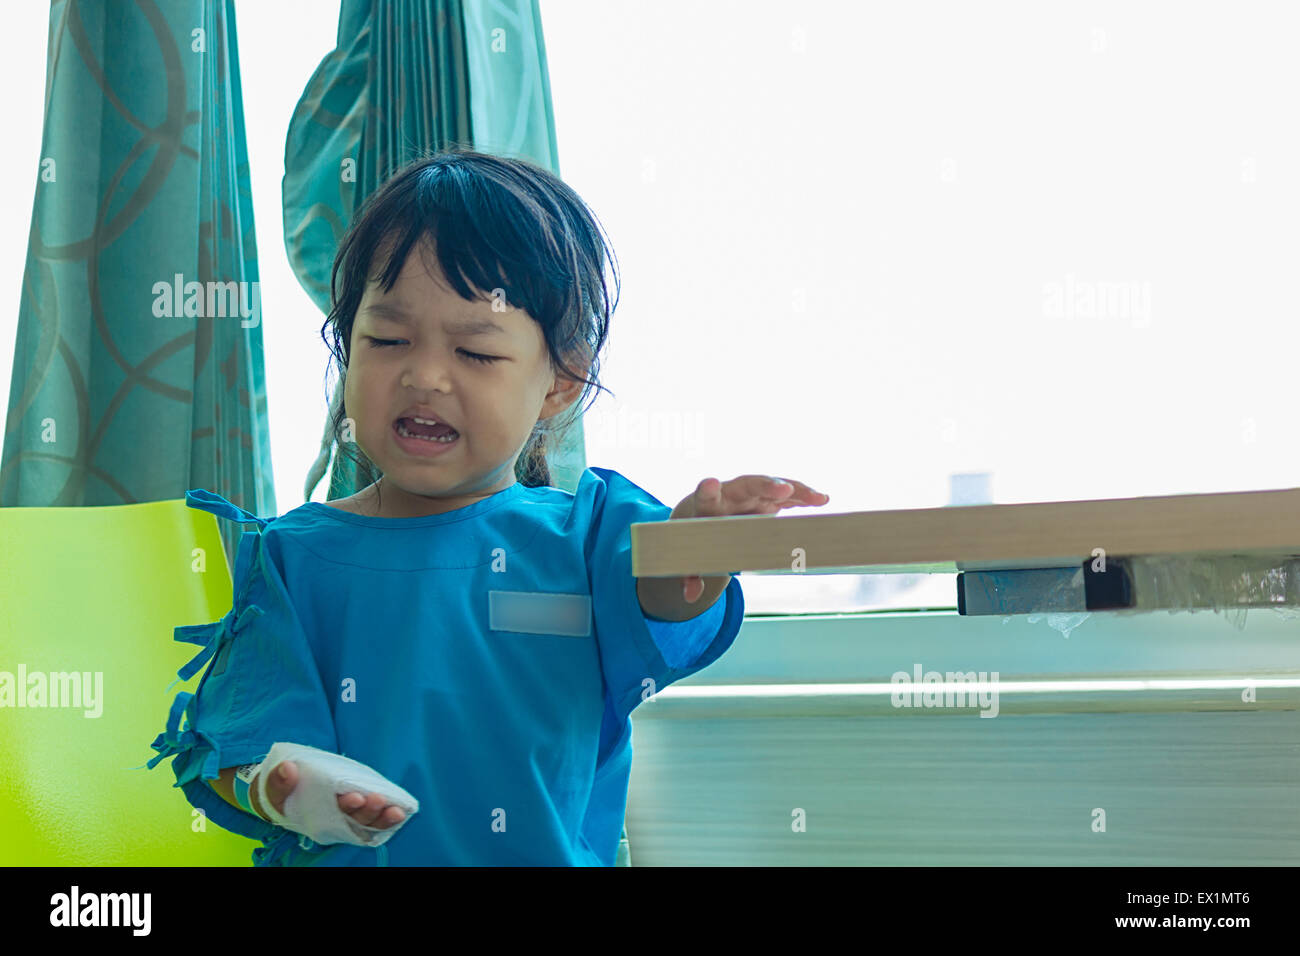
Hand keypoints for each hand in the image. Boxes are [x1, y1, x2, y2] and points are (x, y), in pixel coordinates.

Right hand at [252, 760, 406, 828]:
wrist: (285, 794)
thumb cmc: (281, 791)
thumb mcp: (274, 786)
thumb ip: (279, 780)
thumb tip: (289, 769)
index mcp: (316, 817)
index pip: (335, 817)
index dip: (347, 807)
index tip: (355, 797)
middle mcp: (335, 820)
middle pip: (355, 820)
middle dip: (368, 811)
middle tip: (378, 799)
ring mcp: (347, 817)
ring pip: (368, 822)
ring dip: (383, 817)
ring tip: (397, 810)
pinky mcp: (355, 810)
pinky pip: (373, 818)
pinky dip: (386, 817)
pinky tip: (401, 810)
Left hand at [670, 475, 829, 601]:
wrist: (706, 513)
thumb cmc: (698, 535)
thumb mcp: (691, 554)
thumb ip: (690, 575)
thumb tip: (689, 596)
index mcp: (708, 505)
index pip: (706, 495)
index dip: (708, 490)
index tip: (711, 483)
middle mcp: (732, 493)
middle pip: (748, 484)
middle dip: (766, 486)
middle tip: (783, 489)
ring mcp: (752, 494)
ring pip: (774, 486)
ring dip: (796, 490)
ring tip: (818, 498)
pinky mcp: (768, 498)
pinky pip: (787, 495)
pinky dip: (803, 497)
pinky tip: (822, 499)